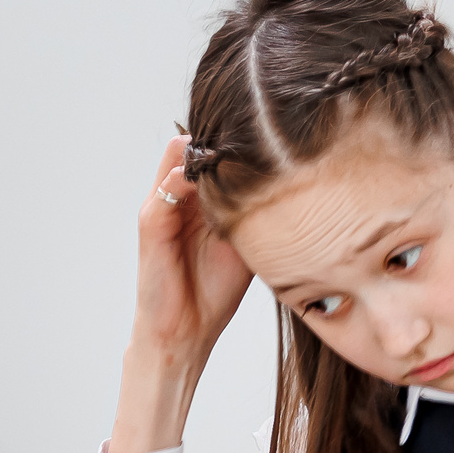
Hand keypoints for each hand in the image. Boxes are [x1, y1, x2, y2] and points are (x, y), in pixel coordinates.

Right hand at [112, 135, 254, 452]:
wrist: (187, 332)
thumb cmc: (214, 291)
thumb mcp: (248, 243)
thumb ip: (261, 212)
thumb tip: (303, 184)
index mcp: (201, 198)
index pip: (216, 151)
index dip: (241, 137)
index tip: (276, 123)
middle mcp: (179, 195)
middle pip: (198, 144)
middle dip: (225, 134)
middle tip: (262, 120)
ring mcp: (162, 207)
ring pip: (180, 156)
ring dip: (206, 150)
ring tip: (240, 141)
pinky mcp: (150, 225)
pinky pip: (165, 190)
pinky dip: (186, 178)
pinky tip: (214, 176)